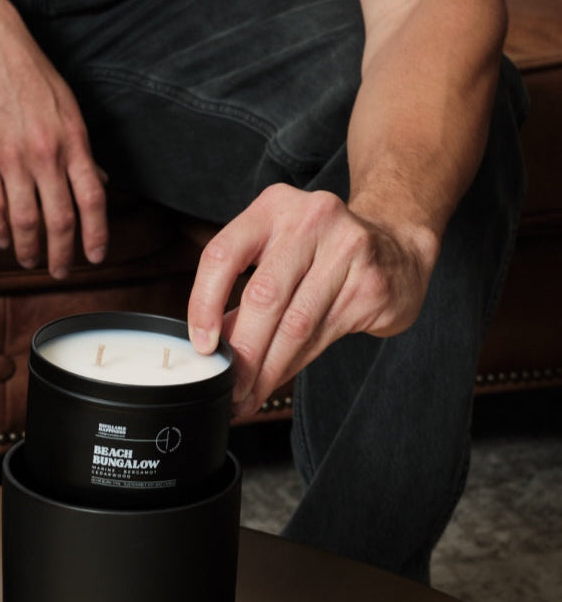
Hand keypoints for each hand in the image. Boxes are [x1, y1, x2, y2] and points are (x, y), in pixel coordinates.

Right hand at [0, 13, 107, 278]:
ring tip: (29, 261)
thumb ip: (83, 152)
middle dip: (61, 254)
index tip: (95, 258)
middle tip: (59, 272)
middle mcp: (46, 154)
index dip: (96, 234)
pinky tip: (3, 241)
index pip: (92, 200)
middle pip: (59, 219)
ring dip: (28, 249)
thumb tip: (101, 183)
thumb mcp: (70, 110)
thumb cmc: (34, 77)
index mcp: (73, 142)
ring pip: (24, 220)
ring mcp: (12, 158)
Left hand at [187, 183, 436, 418]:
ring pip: (295, 324)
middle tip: (229, 385)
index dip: (204, 303)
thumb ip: (242, 295)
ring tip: (249, 394)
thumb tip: (212, 348)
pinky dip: (293, 365)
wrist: (398, 248)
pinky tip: (277, 380)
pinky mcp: (371, 284)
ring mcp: (347, 249)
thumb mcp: (277, 256)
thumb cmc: (322, 256)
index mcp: (273, 207)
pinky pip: (322, 335)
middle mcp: (311, 219)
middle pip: (263, 296)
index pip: (222, 254)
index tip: (203, 345)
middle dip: (243, 351)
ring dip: (267, 368)